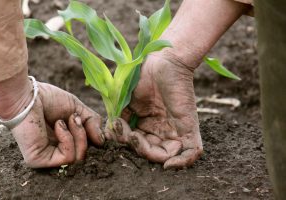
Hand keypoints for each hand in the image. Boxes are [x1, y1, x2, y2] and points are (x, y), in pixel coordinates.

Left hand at [10, 82, 103, 167]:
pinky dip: (68, 139)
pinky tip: (58, 125)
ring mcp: (48, 157)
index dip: (97, 141)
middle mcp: (57, 150)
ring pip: (79, 158)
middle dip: (87, 135)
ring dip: (79, 135)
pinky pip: (67, 158)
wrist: (28, 95)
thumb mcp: (78, 109)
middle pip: (86, 155)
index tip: (98, 128)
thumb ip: (93, 123)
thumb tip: (103, 141)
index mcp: (65, 140)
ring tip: (67, 120)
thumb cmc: (49, 99)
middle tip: (77, 118)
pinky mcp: (39, 160)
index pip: (88, 149)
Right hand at [105, 53, 202, 168]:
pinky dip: (182, 162)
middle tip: (129, 136)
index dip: (126, 143)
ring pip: (167, 156)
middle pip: (151, 152)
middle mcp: (161, 130)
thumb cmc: (142, 77)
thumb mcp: (124, 102)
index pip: (138, 144)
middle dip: (138, 149)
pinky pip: (191, 152)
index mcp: (146, 125)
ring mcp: (175, 130)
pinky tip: (168, 163)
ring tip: (139, 140)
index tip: (117, 127)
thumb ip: (119, 121)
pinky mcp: (189, 127)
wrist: (163, 60)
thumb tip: (111, 137)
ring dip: (152, 156)